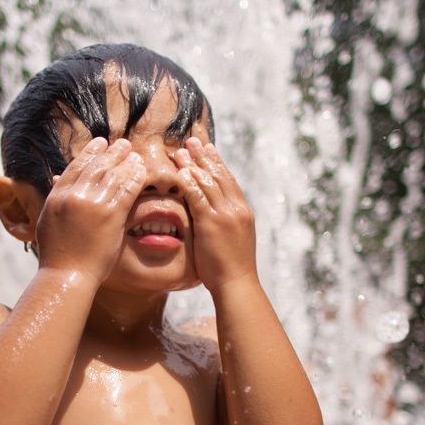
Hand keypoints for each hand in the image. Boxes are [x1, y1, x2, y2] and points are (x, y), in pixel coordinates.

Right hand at [36, 137, 145, 282]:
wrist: (66, 275)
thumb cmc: (57, 255)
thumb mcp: (48, 221)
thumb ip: (56, 199)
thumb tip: (57, 179)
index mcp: (57, 196)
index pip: (76, 166)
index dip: (91, 152)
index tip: (101, 143)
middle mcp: (74, 196)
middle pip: (97, 166)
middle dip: (112, 152)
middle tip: (124, 144)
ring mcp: (92, 204)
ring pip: (113, 175)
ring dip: (126, 162)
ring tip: (135, 155)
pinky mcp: (110, 215)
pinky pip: (126, 190)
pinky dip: (135, 178)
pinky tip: (142, 172)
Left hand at [175, 138, 256, 292]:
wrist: (237, 283)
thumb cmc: (232, 269)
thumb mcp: (234, 240)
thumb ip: (225, 224)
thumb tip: (213, 217)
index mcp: (243, 211)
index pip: (229, 180)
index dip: (217, 163)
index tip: (208, 148)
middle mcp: (236, 209)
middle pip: (219, 176)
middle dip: (204, 157)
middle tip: (192, 141)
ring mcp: (226, 215)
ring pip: (208, 183)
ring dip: (193, 165)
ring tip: (181, 151)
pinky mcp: (212, 223)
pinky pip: (199, 198)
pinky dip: (190, 183)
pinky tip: (181, 173)